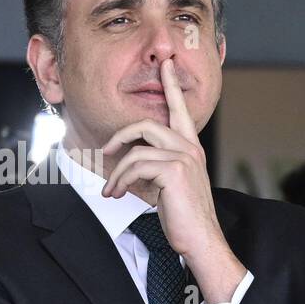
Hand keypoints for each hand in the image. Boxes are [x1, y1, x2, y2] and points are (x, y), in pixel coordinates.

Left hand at [99, 59, 243, 303]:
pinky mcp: (175, 171)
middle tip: (105, 153)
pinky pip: (136, 166)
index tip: (166, 64)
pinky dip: (120, 181)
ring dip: (116, 173)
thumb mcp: (167, 186)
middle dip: (120, 137)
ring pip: (136, 150)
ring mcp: (184, 157)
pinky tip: (117, 195)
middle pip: (147, 124)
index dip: (171, 85)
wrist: (199, 239)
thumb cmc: (183, 217)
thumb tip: (128, 162)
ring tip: (110, 191)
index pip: (179, 110)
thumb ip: (155, 166)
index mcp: (190, 148)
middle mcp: (190, 148)